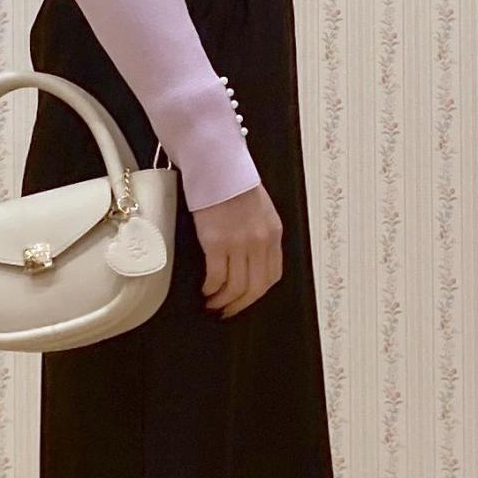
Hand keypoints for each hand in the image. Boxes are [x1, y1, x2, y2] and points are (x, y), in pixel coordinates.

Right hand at [191, 180, 283, 316]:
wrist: (217, 166)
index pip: (272, 275)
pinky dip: (211, 289)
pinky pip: (217, 277)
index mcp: (273, 234)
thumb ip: (259, 234)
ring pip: (236, 287)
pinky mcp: (217, 243)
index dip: (258, 293)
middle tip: (227, 311)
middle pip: (255, 287)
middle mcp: (260, 242)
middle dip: (240, 305)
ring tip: (212, 304)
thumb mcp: (260, 210)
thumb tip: (249, 258)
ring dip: (223, 301)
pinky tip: (204, 290)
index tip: (245, 299)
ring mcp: (239, 244)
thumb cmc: (233, 183)